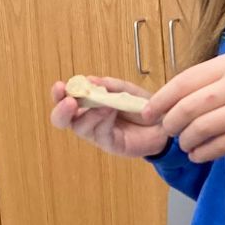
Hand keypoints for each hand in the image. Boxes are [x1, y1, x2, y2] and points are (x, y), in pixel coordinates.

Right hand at [49, 76, 169, 158]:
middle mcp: (88, 120)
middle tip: (69, 102)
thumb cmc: (142, 106)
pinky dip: (103, 120)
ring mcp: (98, 133)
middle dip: (61, 111)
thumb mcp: (126, 90)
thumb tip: (90, 80)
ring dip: (88, 113)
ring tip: (103, 104)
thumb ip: (109, 86)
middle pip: (63, 120)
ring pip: (80, 127)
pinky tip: (110, 110)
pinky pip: (100, 133)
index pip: (66, 100)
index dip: (59, 94)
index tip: (60, 86)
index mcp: (88, 104)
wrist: (165, 122)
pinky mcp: (110, 144)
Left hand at [142, 52, 224, 161]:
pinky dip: (205, 152)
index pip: (185, 81)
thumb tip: (172, 99)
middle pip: (190, 106)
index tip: (147, 113)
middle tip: (168, 131)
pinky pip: (223, 145)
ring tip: (186, 145)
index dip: (161, 99)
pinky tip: (199, 154)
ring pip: (204, 127)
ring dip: (187, 140)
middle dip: (172, 122)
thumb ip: (209, 79)